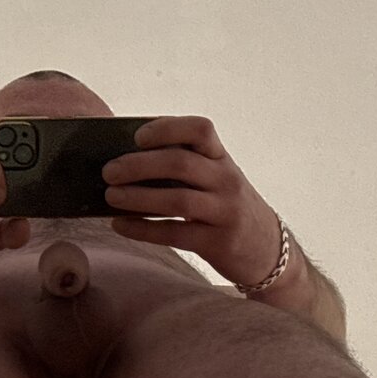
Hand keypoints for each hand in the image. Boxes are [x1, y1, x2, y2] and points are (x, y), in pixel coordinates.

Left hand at [101, 116, 281, 287]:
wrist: (268, 249)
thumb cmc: (224, 205)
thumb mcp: (214, 178)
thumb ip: (180, 165)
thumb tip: (121, 158)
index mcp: (221, 158)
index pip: (200, 130)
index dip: (167, 128)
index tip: (138, 136)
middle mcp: (227, 180)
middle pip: (181, 164)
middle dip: (139, 165)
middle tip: (108, 171)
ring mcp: (225, 212)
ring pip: (178, 200)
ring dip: (138, 197)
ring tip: (110, 196)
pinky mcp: (219, 242)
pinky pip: (175, 234)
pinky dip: (143, 229)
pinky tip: (119, 225)